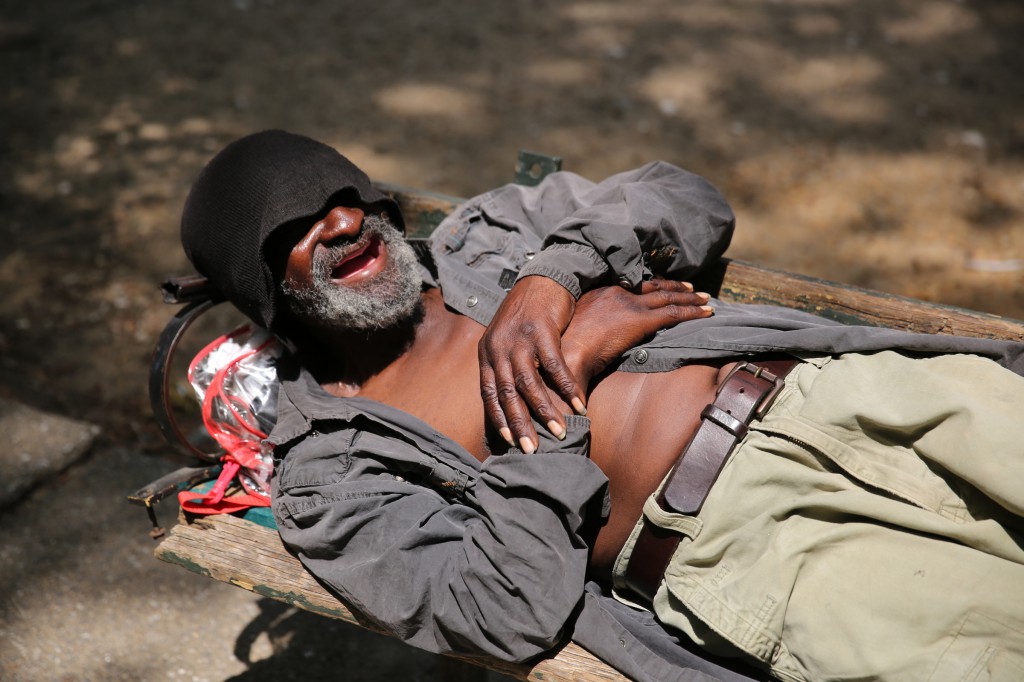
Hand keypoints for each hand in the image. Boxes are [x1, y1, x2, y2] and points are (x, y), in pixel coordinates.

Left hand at [478, 276, 582, 453]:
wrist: (542, 279)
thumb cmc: (525, 314)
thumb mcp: (504, 338)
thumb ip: (503, 365)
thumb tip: (507, 398)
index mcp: (487, 353)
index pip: (489, 393)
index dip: (498, 418)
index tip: (508, 441)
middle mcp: (499, 348)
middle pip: (508, 394)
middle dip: (520, 424)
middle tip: (531, 450)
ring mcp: (520, 339)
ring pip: (530, 383)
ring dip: (545, 410)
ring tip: (559, 431)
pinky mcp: (542, 331)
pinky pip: (555, 366)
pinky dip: (567, 387)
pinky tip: (578, 404)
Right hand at [561, 280, 712, 387]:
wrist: (567, 352)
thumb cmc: (565, 348)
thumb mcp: (576, 326)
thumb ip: (592, 322)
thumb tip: (598, 330)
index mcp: (600, 291)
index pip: (635, 283)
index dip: (655, 284)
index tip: (666, 285)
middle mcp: (617, 292)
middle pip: (654, 286)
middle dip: (676, 287)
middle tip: (693, 289)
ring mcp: (630, 305)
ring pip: (668, 297)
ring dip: (690, 298)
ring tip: (706, 299)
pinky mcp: (640, 321)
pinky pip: (674, 314)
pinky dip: (693, 312)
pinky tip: (706, 313)